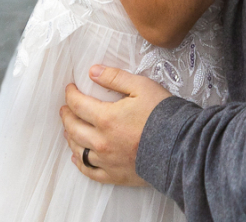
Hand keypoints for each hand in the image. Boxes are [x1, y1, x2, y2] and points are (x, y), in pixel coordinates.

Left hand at [61, 66, 170, 185]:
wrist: (180, 146)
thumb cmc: (162, 114)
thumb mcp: (141, 87)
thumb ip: (115, 78)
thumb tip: (93, 71)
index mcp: (106, 118)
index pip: (78, 104)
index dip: (70, 94)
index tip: (70, 88)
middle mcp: (101, 142)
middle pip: (73, 128)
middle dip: (66, 115)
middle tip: (65, 108)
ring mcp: (106, 161)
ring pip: (78, 150)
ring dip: (70, 137)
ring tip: (69, 129)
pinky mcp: (114, 175)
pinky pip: (89, 171)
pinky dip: (79, 163)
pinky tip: (77, 157)